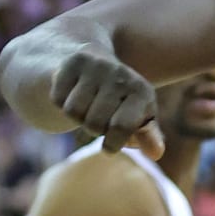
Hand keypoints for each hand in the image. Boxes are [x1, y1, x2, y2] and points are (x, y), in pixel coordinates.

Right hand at [50, 48, 164, 158]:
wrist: (98, 64)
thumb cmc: (123, 102)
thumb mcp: (140, 119)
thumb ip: (148, 137)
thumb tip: (156, 153)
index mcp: (142, 92)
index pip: (122, 126)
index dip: (112, 143)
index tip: (109, 147)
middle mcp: (122, 75)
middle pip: (94, 123)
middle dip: (94, 130)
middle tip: (99, 119)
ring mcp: (97, 66)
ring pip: (73, 111)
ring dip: (77, 118)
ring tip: (88, 107)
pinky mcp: (73, 62)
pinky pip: (58, 99)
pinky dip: (62, 104)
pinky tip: (74, 94)